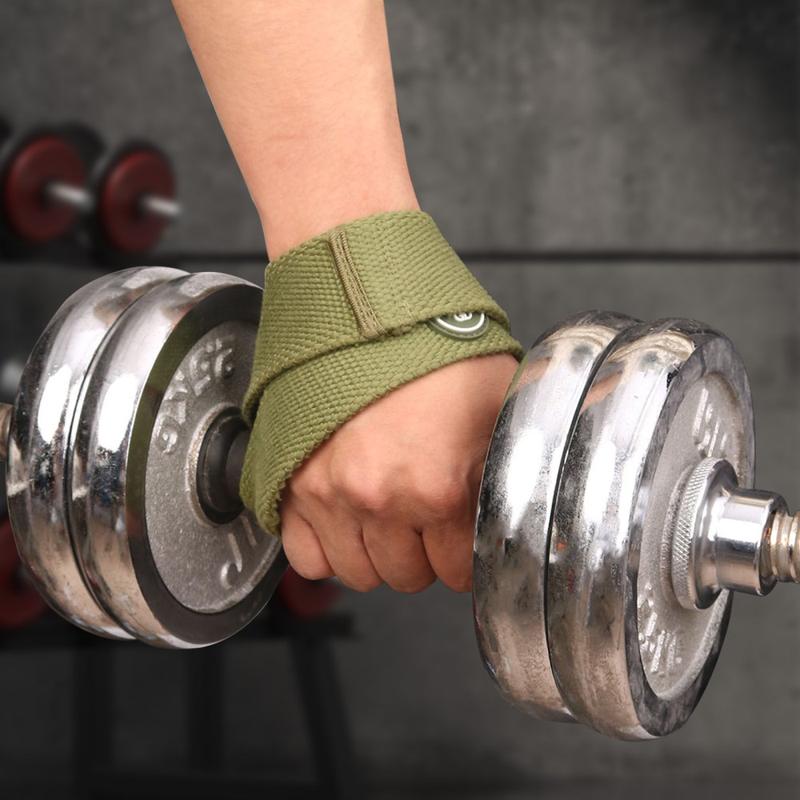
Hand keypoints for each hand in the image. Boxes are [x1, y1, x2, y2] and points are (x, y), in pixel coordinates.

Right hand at [280, 353, 518, 592]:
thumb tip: (530, 491)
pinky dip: (327, 549)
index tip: (461, 536)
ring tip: (386, 518)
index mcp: (439, 487)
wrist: (370, 311)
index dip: (465, 554)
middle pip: (408, 576)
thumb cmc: (432, 348)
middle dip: (423, 554)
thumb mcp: (499, 401)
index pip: (458, 570)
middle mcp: (380, 499)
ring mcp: (330, 494)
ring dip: (376, 554)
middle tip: (425, 520)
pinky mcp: (292, 485)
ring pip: (358, 574)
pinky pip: (305, 557)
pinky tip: (346, 523)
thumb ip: (512, 460)